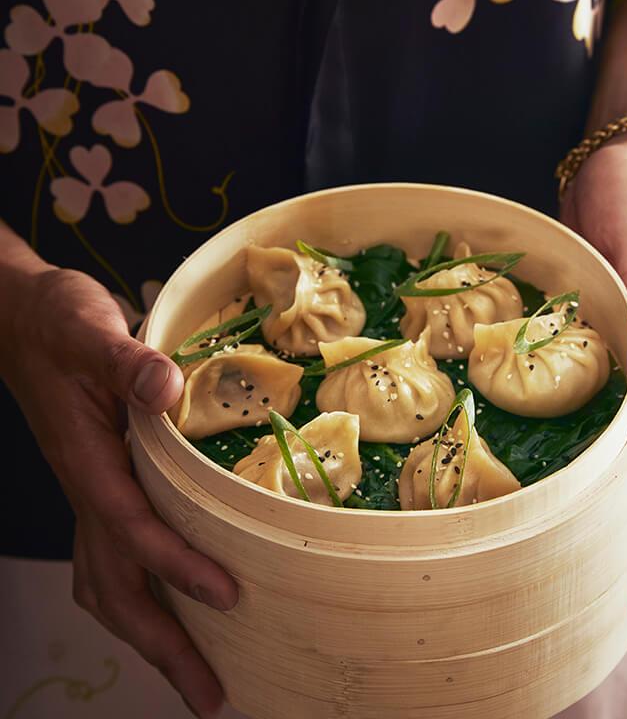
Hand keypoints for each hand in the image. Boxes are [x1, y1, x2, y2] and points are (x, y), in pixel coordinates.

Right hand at [2, 267, 237, 717]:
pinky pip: (112, 558)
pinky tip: (168, 605)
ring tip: (195, 673)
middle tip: (210, 696)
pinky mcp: (99, 485)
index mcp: (87, 460)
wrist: (25, 321)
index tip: (226, 597)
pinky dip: (140, 594)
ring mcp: (90, 492)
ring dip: (149, 632)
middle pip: (115, 588)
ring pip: (108, 583)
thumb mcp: (92, 330)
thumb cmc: (58, 325)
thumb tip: (167, 389)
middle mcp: (86, 488)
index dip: (177, 567)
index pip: (132, 529)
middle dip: (161, 646)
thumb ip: (127, 361)